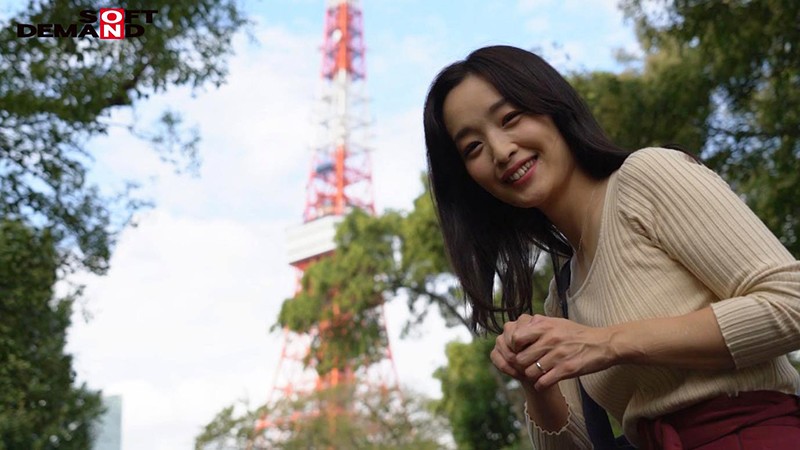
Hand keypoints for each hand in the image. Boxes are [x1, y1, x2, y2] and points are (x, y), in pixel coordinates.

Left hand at [492, 314, 619, 389]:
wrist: (603, 344)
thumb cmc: (577, 334)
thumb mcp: (556, 323)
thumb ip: (537, 325)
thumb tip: (518, 328)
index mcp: (545, 326)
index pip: (515, 338)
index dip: (514, 348)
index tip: (520, 352)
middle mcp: (550, 339)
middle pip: (520, 358)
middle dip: (522, 365)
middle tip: (527, 367)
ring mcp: (558, 355)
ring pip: (530, 372)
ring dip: (532, 376)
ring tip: (537, 374)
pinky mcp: (567, 369)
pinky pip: (543, 382)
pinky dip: (541, 385)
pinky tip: (544, 382)